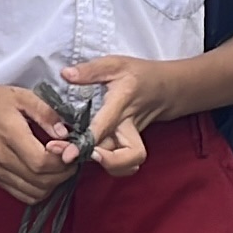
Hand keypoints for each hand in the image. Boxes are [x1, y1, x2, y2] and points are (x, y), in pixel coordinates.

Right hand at [0, 79, 78, 203]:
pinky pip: (23, 195)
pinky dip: (39, 190)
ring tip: (58, 166)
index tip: (71, 150)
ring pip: (34, 193)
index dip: (62, 161)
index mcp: (9, 134)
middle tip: (70, 159)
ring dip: (53, 184)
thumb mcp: (23, 97)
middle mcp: (1, 158)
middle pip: (41, 181)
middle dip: (63, 174)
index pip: (41, 162)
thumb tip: (66, 134)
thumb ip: (47, 113)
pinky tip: (44, 175)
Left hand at [62, 55, 185, 175]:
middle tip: (68, 157)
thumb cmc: (139, 75)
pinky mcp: (129, 145)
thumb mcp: (115, 64)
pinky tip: (92, 157)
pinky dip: (111, 168)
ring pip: (126, 164)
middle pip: (126, 155)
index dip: (88, 142)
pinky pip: (124, 164)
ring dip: (106, 167)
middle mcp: (128, 126)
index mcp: (122, 103)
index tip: (70, 153)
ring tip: (79, 157)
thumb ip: (90, 70)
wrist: (166, 88)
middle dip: (100, 161)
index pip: (106, 126)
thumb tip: (66, 74)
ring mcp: (130, 138)